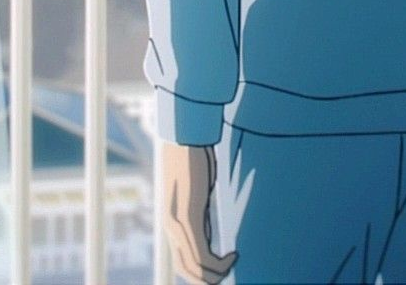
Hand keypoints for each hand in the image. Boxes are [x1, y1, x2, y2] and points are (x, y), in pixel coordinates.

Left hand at [163, 141, 238, 283]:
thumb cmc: (191, 157)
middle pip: (187, 270)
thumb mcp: (194, 190)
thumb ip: (196, 208)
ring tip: (233, 265)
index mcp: (172, 222)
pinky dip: (219, 262)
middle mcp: (172, 226)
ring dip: (217, 273)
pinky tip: (234, 254)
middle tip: (227, 275)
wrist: (184, 135)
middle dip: (208, 279)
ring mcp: (178, 223)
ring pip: (195, 266)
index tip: (222, 268)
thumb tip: (203, 218)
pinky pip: (202, 253)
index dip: (202, 272)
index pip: (183, 261)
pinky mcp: (188, 216)